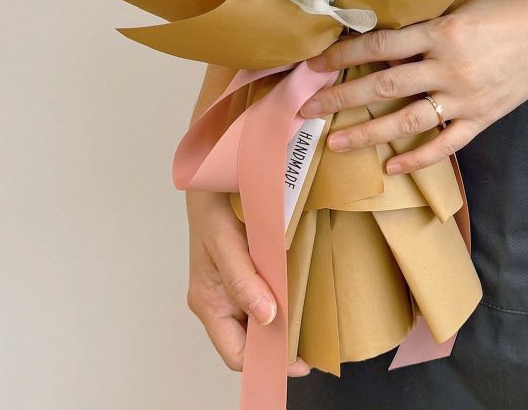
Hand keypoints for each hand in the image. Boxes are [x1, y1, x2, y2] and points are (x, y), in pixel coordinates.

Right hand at [185, 189, 310, 377]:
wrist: (215, 165)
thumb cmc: (212, 203)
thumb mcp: (223, 241)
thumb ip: (241, 280)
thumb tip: (266, 319)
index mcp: (209, 302)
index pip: (237, 354)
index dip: (267, 362)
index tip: (301, 361)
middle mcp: (222, 297)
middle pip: (253, 338)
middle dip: (282, 343)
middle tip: (318, 341)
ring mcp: (236, 282)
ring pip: (264, 315)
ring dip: (288, 319)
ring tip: (318, 319)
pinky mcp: (251, 264)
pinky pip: (270, 289)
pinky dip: (288, 294)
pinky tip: (308, 288)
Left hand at [301, 0, 527, 174]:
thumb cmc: (507, 10)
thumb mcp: (461, 3)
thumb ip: (424, 22)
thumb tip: (382, 34)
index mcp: (442, 32)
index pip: (380, 45)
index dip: (344, 55)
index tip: (315, 64)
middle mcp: (449, 67)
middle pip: (383, 84)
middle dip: (340, 98)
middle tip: (306, 109)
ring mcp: (466, 97)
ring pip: (407, 120)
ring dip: (367, 133)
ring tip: (334, 144)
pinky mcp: (484, 117)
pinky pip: (446, 143)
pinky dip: (418, 158)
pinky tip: (391, 167)